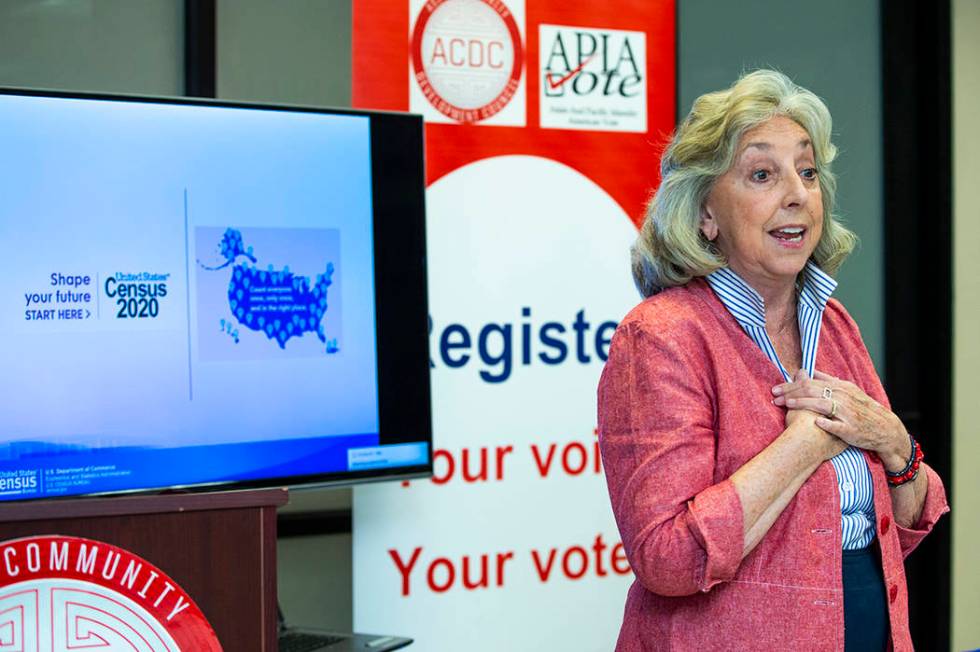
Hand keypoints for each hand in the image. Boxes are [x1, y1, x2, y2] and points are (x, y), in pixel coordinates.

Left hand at [772, 369, 910, 468]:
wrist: (885, 428)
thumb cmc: (862, 408)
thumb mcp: (848, 390)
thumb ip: (828, 380)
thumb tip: (810, 371)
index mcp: (840, 387)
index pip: (810, 382)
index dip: (791, 385)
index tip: (776, 389)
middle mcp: (842, 398)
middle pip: (812, 391)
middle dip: (791, 393)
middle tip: (774, 396)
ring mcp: (847, 413)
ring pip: (822, 405)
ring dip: (803, 404)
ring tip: (787, 405)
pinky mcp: (851, 429)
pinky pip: (837, 425)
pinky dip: (826, 423)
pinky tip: (815, 422)